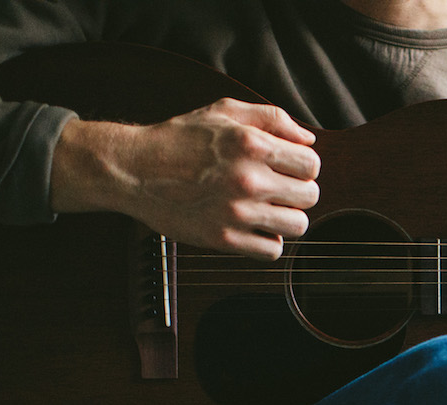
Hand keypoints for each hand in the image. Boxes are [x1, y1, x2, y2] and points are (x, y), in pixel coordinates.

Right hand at [50, 98, 320, 259]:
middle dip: (298, 192)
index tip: (288, 170)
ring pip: (297, 226)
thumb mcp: (224, 111)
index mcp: (252, 144)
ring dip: (287, 219)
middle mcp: (248, 179)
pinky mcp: (224, 239)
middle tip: (278, 190)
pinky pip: (272, 250)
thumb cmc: (180, 138)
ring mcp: (237, 212)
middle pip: (310, 196)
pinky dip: (267, 241)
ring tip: (267, 210)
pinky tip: (253, 227)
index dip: (304, 167)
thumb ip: (272, 118)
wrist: (134, 169)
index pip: (311, 164)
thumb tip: (309, 139)